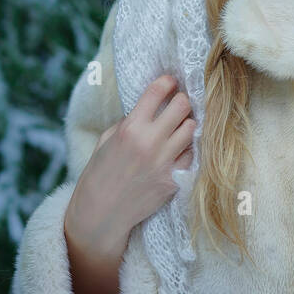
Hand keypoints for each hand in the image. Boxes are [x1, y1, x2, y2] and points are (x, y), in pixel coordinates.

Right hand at [66, 74, 194, 258]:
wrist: (101, 211)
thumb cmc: (101, 171)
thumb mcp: (108, 138)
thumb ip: (131, 120)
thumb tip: (155, 106)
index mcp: (130, 128)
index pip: (158, 92)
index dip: (168, 82)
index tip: (170, 82)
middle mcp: (149, 142)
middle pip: (183, 106)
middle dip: (182, 101)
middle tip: (178, 104)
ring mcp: (164, 162)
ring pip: (191, 129)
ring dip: (186, 125)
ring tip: (178, 128)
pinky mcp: (173, 180)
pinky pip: (192, 155)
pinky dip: (187, 150)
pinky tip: (177, 151)